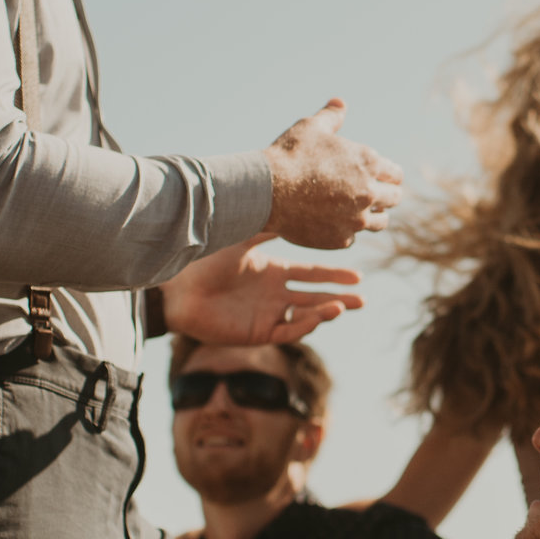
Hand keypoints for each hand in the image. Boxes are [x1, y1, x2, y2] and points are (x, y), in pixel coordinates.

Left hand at [162, 236, 362, 343]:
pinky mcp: (258, 333)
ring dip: (326, 311)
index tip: (358, 274)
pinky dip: (306, 325)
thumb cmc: (204, 262)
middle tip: (362, 297)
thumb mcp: (242, 238)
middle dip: (340, 297)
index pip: (310, 275)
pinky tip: (320, 315)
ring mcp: (267, 315)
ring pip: (305, 317)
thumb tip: (297, 205)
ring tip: (344, 305)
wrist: (177, 289)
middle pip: (314, 297)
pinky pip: (288, 331)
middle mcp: (273, 295)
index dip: (333, 275)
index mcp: (271, 272)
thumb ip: (269, 225)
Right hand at [265, 100, 402, 249]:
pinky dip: (346, 230)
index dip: (389, 175)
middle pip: (394, 199)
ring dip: (372, 215)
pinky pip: (352, 237)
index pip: (396, 175)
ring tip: (358, 210)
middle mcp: (369, 193)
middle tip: (374, 194)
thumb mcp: (311, 127)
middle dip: (385, 195)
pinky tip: (334, 222)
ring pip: (380, 222)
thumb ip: (331, 116)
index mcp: (369, 163)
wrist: (266, 191)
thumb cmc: (290, 155)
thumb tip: (340, 103)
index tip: (382, 177)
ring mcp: (356, 220)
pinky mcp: (340, 239)